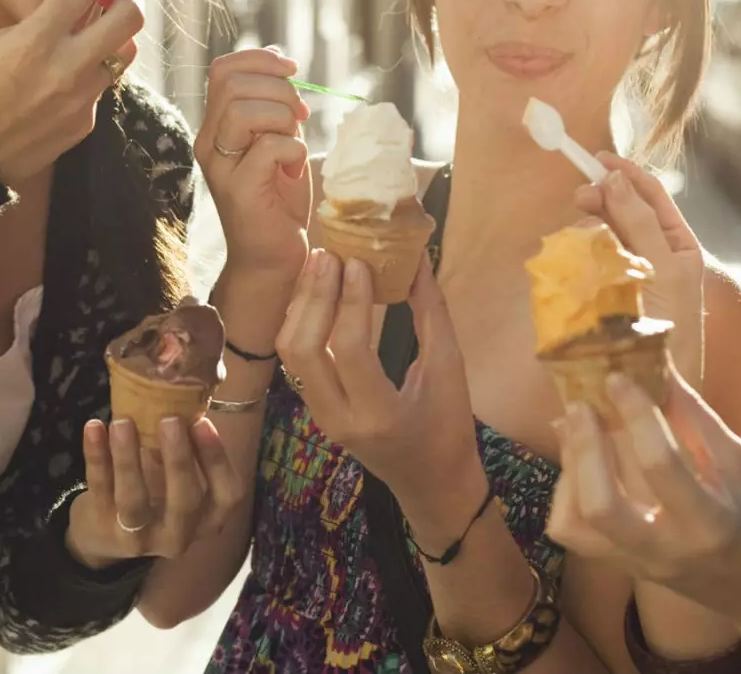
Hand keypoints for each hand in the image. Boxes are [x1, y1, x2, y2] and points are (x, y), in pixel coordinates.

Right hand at [0, 0, 142, 189]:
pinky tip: (69, 83)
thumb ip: (38, 24)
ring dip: (116, 39)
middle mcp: (68, 66)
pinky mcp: (88, 122)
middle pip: (129, 19)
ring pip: (124, 55)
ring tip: (100, 36)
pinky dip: (91, 78)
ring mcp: (83, 98)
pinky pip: (101, 89)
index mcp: (36, 40)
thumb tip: (69, 12)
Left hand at [66, 415, 244, 567]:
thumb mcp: (174, 477)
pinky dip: (96, 457)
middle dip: (178, 460)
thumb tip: (183, 396)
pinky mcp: (103, 528)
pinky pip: (100, 490)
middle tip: (170, 420)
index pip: (226, 495)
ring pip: (134, 501)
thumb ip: (184, 448)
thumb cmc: (153, 493)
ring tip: (122, 423)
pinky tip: (94, 428)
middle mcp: (178, 535)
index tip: (202, 422)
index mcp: (207, 518)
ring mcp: (139, 538)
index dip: (217, 460)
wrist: (103, 533)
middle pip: (184, 502)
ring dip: (129, 460)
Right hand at [195, 47, 312, 321]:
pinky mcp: (239, 190)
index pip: (223, 69)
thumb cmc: (279, 199)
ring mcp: (221, 167)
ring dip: (284, 119)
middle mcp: (209, 142)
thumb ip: (276, 107)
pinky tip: (294, 170)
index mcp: (216, 125)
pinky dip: (294, 151)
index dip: (261, 59)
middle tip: (299, 118)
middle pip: (234, 83)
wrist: (274, 257)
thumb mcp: (279, 141)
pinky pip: (268, 147)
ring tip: (294, 144)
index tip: (292, 70)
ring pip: (245, 111)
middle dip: (280, 89)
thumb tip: (284, 64)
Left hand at [276, 251, 485, 529]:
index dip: (351, 301)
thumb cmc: (449, 428)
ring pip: (290, 354)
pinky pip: (296, 361)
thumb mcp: (450, 368)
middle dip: (313, 297)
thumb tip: (417, 257)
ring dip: (301, 306)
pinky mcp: (314, 409)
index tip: (358, 262)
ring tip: (320, 264)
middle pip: (302, 350)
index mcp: (379, 414)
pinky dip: (301, 321)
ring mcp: (320, 417)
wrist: (432, 484)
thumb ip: (431, 312)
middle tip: (330, 255)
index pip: (351, 349)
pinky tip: (318, 291)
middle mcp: (338, 418)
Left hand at [546, 370, 740, 631]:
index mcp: (710, 523)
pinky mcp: (622, 568)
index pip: (661, 466)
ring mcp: (639, 565)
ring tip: (574, 428)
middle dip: (584, 448)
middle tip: (581, 404)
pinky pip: (574, 533)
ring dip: (568, 471)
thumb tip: (659, 367)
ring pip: (575, 525)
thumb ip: (697, 421)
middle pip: (601, 506)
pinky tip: (579, 463)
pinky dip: (566, 494)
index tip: (619, 377)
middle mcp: (667, 550)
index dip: (636, 415)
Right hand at [575, 153, 704, 388]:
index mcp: (677, 245)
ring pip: (601, 229)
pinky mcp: (597, 288)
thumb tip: (615, 178)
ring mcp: (622, 271)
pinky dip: (577, 248)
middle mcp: (652, 254)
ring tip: (581, 232)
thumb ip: (639, 223)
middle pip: (622, 208)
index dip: (626, 173)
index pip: (652, 196)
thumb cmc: (668, 330)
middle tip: (580, 198)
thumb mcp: (663, 269)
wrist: (648, 384)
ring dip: (589, 223)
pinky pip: (584, 256)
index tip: (597, 158)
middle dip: (602, 197)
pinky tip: (572, 255)